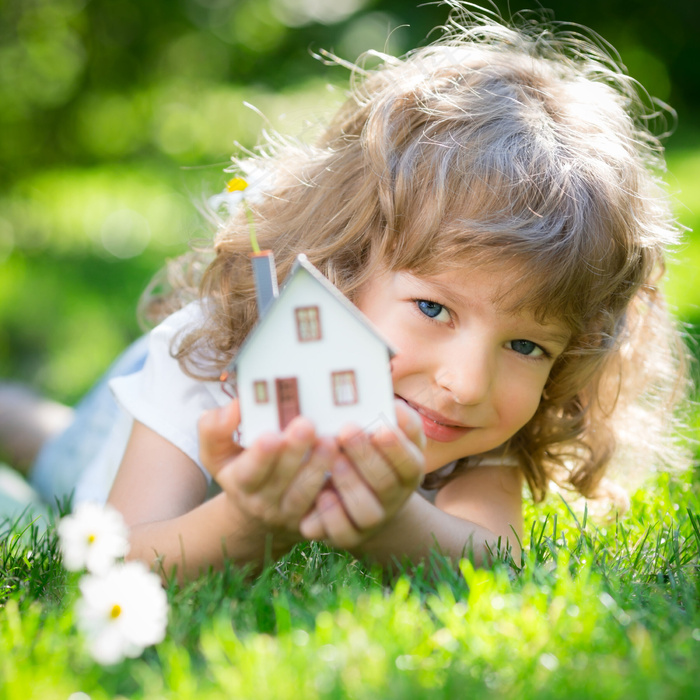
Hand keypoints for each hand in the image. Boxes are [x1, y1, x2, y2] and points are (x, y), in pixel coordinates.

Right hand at [199, 402, 335, 536]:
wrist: (257, 516)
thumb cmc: (241, 470)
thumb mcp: (217, 453)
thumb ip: (214, 430)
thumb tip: (234, 407)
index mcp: (241, 484)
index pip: (248, 473)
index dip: (260, 456)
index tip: (271, 435)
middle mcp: (266, 503)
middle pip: (282, 482)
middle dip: (295, 453)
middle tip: (307, 425)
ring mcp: (293, 514)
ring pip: (307, 495)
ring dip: (319, 467)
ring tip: (331, 441)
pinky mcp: (317, 520)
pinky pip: (331, 507)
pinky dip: (341, 485)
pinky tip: (348, 460)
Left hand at [299, 400, 425, 548]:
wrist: (362, 499)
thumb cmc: (372, 454)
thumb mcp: (389, 436)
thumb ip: (394, 421)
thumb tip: (391, 405)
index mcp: (408, 471)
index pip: (410, 462)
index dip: (397, 448)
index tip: (380, 428)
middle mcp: (394, 498)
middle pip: (387, 484)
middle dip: (366, 456)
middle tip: (346, 430)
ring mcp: (373, 520)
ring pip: (367, 511)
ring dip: (350, 484)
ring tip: (334, 461)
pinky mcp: (349, 536)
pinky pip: (343, 533)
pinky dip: (332, 515)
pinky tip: (321, 494)